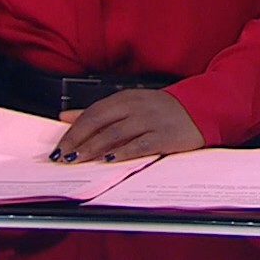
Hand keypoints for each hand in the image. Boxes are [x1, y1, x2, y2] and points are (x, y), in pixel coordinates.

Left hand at [53, 89, 202, 163]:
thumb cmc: (162, 110)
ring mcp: (151, 121)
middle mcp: (136, 107)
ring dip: (93, 148)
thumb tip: (65, 117)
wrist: (201, 110)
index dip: (73, 131)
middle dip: (78, 141)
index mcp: (126, 98)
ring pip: (115, 134)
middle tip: (63, 157)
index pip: (92, 113)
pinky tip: (110, 160)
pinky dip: (122, 153)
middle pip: (100, 122)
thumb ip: (97, 112)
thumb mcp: (129, 105)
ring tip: (78, 160)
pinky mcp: (164, 136)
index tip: (58, 146)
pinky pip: (139, 145)